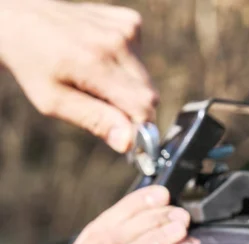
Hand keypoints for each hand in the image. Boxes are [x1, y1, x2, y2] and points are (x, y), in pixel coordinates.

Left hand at [0, 0, 157, 152]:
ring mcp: (126, 28)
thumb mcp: (53, 101)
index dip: (140, 126)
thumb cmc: (34, 65)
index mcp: (95, 63)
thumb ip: (94, 120)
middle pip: (149, 95)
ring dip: (128, 87)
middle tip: (102, 105)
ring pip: (146, 79)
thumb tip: (128, 142)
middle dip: (132, 109)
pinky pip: (141, 59)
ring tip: (97, 77)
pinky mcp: (130, 20)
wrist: (24, 20)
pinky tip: (102, 57)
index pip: (143, 105)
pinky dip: (126, 66)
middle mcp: (116, 42)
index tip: (128, 138)